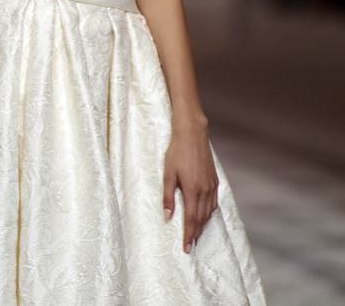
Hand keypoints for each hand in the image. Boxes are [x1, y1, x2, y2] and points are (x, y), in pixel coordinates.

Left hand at [162, 120, 218, 253]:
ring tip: (196, 233)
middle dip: (196, 233)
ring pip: (209, 212)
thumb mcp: (167, 174)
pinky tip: (205, 214)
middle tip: (190, 245)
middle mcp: (205, 190)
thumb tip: (167, 216)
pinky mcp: (215, 180)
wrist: (192, 134)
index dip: (189, 234)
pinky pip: (214, 202)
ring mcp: (212, 185)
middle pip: (201, 219)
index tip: (186, 248)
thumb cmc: (176, 152)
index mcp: (192, 190)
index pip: (191, 219)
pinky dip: (209, 212)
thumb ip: (168, 196)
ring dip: (203, 224)